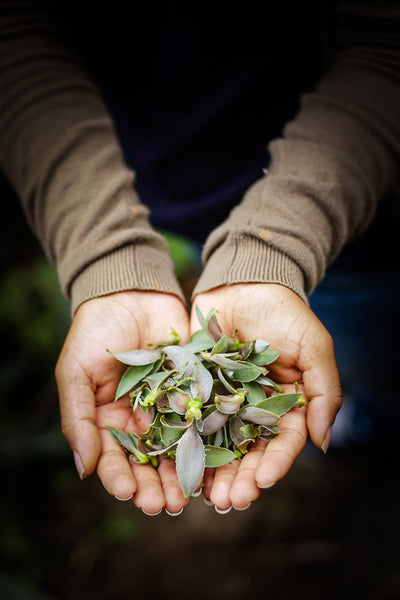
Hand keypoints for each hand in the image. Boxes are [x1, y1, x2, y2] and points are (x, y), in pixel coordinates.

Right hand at [55, 291, 189, 514]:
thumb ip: (77, 419)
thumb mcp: (75, 373)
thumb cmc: (94, 332)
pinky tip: (216, 460)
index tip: (128, 494)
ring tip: (191, 495)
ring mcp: (169, 405)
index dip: (119, 477)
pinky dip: (208, 440)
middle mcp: (139, 418)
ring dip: (184, 472)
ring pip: (177, 446)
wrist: (131, 293)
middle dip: (156, 485)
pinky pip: (201, 418)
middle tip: (167, 506)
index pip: (112, 457)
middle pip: (148, 460)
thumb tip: (83, 469)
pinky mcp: (194, 389)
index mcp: (107, 419)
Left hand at [191, 283, 341, 510]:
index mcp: (286, 402)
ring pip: (218, 442)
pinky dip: (185, 440)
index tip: (262, 481)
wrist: (244, 280)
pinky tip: (177, 461)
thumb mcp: (314, 347)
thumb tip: (322, 443)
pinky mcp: (197, 386)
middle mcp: (254, 407)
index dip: (275, 463)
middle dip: (241, 477)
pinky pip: (190, 417)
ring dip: (212, 470)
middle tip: (228, 501)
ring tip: (203, 495)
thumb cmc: (285, 312)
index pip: (284, 441)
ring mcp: (224, 398)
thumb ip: (324, 392)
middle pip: (249, 450)